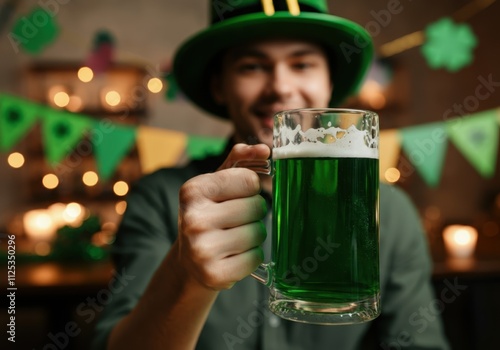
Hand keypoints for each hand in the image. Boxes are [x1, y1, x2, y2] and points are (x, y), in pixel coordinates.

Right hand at [177, 144, 270, 289]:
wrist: (190, 260)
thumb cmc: (210, 213)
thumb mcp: (217, 183)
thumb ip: (240, 160)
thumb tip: (264, 150)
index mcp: (193, 190)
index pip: (249, 180)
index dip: (250, 188)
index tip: (236, 195)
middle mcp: (193, 219)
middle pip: (256, 207)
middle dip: (254, 212)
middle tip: (236, 219)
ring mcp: (201, 249)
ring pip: (258, 233)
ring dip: (254, 235)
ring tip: (235, 237)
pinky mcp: (214, 274)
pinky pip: (256, 258)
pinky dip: (252, 256)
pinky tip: (235, 254)